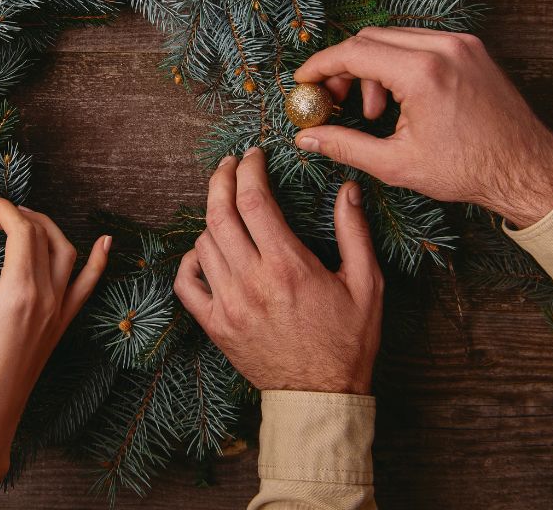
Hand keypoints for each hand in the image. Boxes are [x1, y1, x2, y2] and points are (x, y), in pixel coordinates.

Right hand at [0, 197, 109, 507]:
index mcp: (20, 291)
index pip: (20, 230)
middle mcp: (47, 297)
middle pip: (41, 235)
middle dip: (15, 215)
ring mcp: (59, 312)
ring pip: (66, 252)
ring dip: (46, 228)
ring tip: (20, 219)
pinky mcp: (61, 325)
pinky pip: (87, 286)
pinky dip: (97, 262)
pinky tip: (105, 243)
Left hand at [174, 149, 381, 394]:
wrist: (321, 397)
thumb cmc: (348, 342)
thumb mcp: (366, 284)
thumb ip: (354, 233)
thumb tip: (348, 189)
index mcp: (288, 266)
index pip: (253, 199)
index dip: (249, 168)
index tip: (253, 155)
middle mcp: (252, 281)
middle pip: (220, 213)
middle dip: (221, 178)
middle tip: (229, 163)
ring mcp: (228, 304)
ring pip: (203, 243)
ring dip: (213, 218)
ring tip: (228, 208)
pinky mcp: (215, 325)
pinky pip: (186, 283)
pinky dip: (191, 260)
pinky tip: (207, 252)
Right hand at [293, 27, 552, 228]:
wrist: (526, 168)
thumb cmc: (467, 170)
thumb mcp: (396, 164)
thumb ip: (344, 145)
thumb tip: (306, 137)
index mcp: (423, 73)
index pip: (354, 52)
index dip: (320, 66)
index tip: (303, 81)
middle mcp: (443, 47)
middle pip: (370, 38)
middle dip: (345, 67)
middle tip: (334, 101)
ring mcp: (460, 43)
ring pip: (394, 38)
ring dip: (373, 66)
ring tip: (375, 111)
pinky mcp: (471, 48)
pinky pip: (419, 42)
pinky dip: (399, 63)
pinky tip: (400, 99)